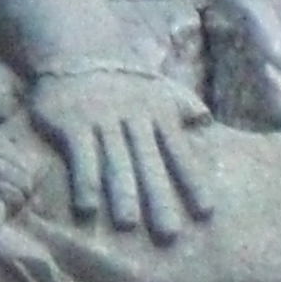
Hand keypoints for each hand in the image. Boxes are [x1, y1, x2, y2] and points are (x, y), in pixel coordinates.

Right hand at [28, 65, 213, 243]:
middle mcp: (135, 118)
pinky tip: (88, 209)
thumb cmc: (125, 78)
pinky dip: (84, 181)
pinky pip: (80, 156)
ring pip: (116, 162)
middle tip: (170, 234)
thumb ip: (183, 105)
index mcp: (159, 113)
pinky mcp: (73, 123)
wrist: (79, 47)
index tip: (206, 212)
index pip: (180, 152)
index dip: (193, 181)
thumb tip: (207, 122)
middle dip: (160, 199)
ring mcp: (103, 120)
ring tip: (130, 224)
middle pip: (149, 163)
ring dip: (123, 193)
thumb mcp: (159, 88)